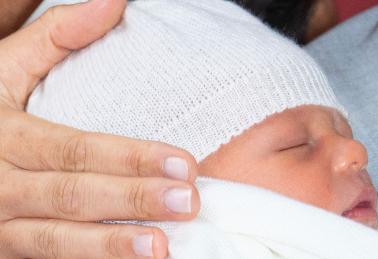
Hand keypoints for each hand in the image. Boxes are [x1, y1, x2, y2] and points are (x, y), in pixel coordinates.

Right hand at [0, 1, 199, 257]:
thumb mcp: (2, 68)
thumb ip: (56, 36)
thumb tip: (113, 2)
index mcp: (3, 134)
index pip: (76, 149)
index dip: (131, 157)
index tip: (184, 162)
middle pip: (73, 194)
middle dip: (131, 200)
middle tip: (186, 203)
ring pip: (54, 239)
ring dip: (109, 246)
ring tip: (161, 247)